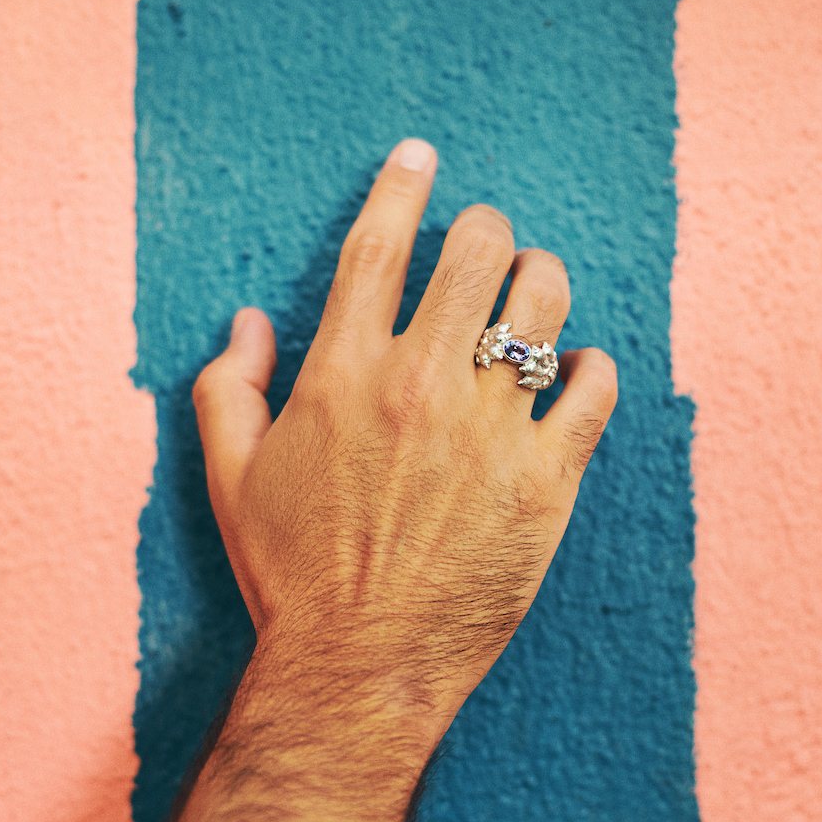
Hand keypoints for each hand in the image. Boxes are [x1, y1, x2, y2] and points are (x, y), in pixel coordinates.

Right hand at [194, 138, 616, 749]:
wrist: (357, 667)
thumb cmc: (291, 573)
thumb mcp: (231, 478)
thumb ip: (226, 386)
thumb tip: (249, 321)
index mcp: (342, 375)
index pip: (378, 246)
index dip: (402, 184)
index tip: (420, 155)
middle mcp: (420, 386)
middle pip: (475, 252)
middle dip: (484, 228)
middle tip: (485, 243)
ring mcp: (489, 432)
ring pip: (543, 302)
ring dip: (542, 277)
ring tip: (534, 292)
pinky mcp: (546, 482)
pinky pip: (594, 388)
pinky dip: (591, 363)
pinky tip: (574, 368)